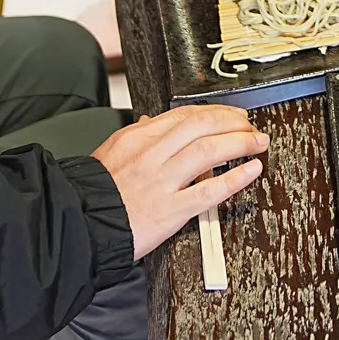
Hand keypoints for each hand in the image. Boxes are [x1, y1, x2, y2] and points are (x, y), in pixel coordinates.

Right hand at [93, 106, 267, 259]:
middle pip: (201, 125)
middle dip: (232, 121)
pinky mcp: (170, 210)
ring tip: (257, 142)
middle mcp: (151, 154)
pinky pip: (209, 190)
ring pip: (208, 150)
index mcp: (137, 138)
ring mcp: (162, 181)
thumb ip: (136, 136)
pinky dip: (236, 178)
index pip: (184, 115)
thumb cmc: (95, 193)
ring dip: (240, 142)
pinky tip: (252, 170)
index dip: (214, 112)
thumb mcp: (110, 153)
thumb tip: (151, 120)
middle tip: (250, 126)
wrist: (81, 227)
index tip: (231, 115)